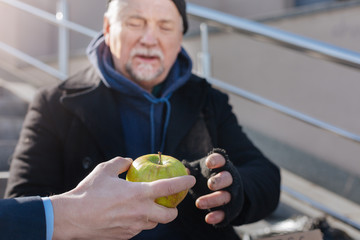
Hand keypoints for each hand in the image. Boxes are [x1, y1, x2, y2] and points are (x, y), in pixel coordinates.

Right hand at [50, 157, 195, 239]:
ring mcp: (134, 226)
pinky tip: (128, 215)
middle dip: (174, 209)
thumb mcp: (104, 170)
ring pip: (154, 224)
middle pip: (170, 215)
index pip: (170, 188)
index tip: (191, 179)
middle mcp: (141, 212)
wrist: (71, 218)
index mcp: (139, 193)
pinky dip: (139, 222)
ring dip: (156, 217)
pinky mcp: (126, 236)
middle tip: (169, 203)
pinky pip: (139, 229)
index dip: (183, 182)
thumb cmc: (88, 192)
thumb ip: (121, 163)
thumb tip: (130, 162)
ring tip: (147, 208)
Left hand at [195, 153, 232, 224]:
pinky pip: (226, 213)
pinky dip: (217, 216)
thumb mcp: (201, 170)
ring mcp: (232, 194)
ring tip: (198, 203)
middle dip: (220, 181)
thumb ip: (193, 169)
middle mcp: (230, 179)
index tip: (208, 163)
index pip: (221, 160)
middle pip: (228, 178)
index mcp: (222, 166)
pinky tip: (208, 218)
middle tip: (210, 184)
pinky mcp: (231, 209)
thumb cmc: (209, 176)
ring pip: (226, 196)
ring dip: (213, 200)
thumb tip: (183, 170)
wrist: (228, 190)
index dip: (216, 161)